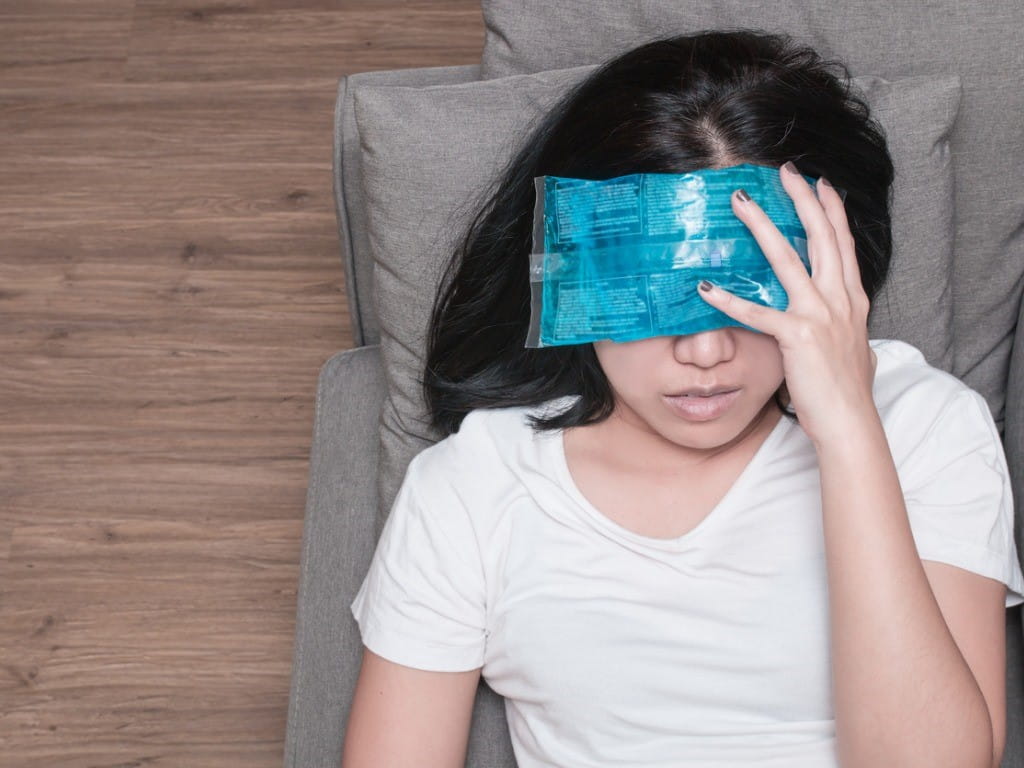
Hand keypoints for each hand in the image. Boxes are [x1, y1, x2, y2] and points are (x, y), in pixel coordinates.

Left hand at [696, 162, 878, 446]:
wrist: (850, 423)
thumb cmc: (846, 392)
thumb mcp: (852, 349)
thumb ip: (843, 328)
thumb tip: (840, 326)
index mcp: (853, 300)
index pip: (843, 243)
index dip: (832, 210)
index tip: (820, 183)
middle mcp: (840, 300)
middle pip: (821, 237)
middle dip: (803, 200)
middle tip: (785, 171)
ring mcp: (820, 315)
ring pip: (788, 259)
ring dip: (762, 227)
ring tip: (741, 203)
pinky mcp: (797, 337)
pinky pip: (757, 313)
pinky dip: (729, 300)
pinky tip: (706, 287)